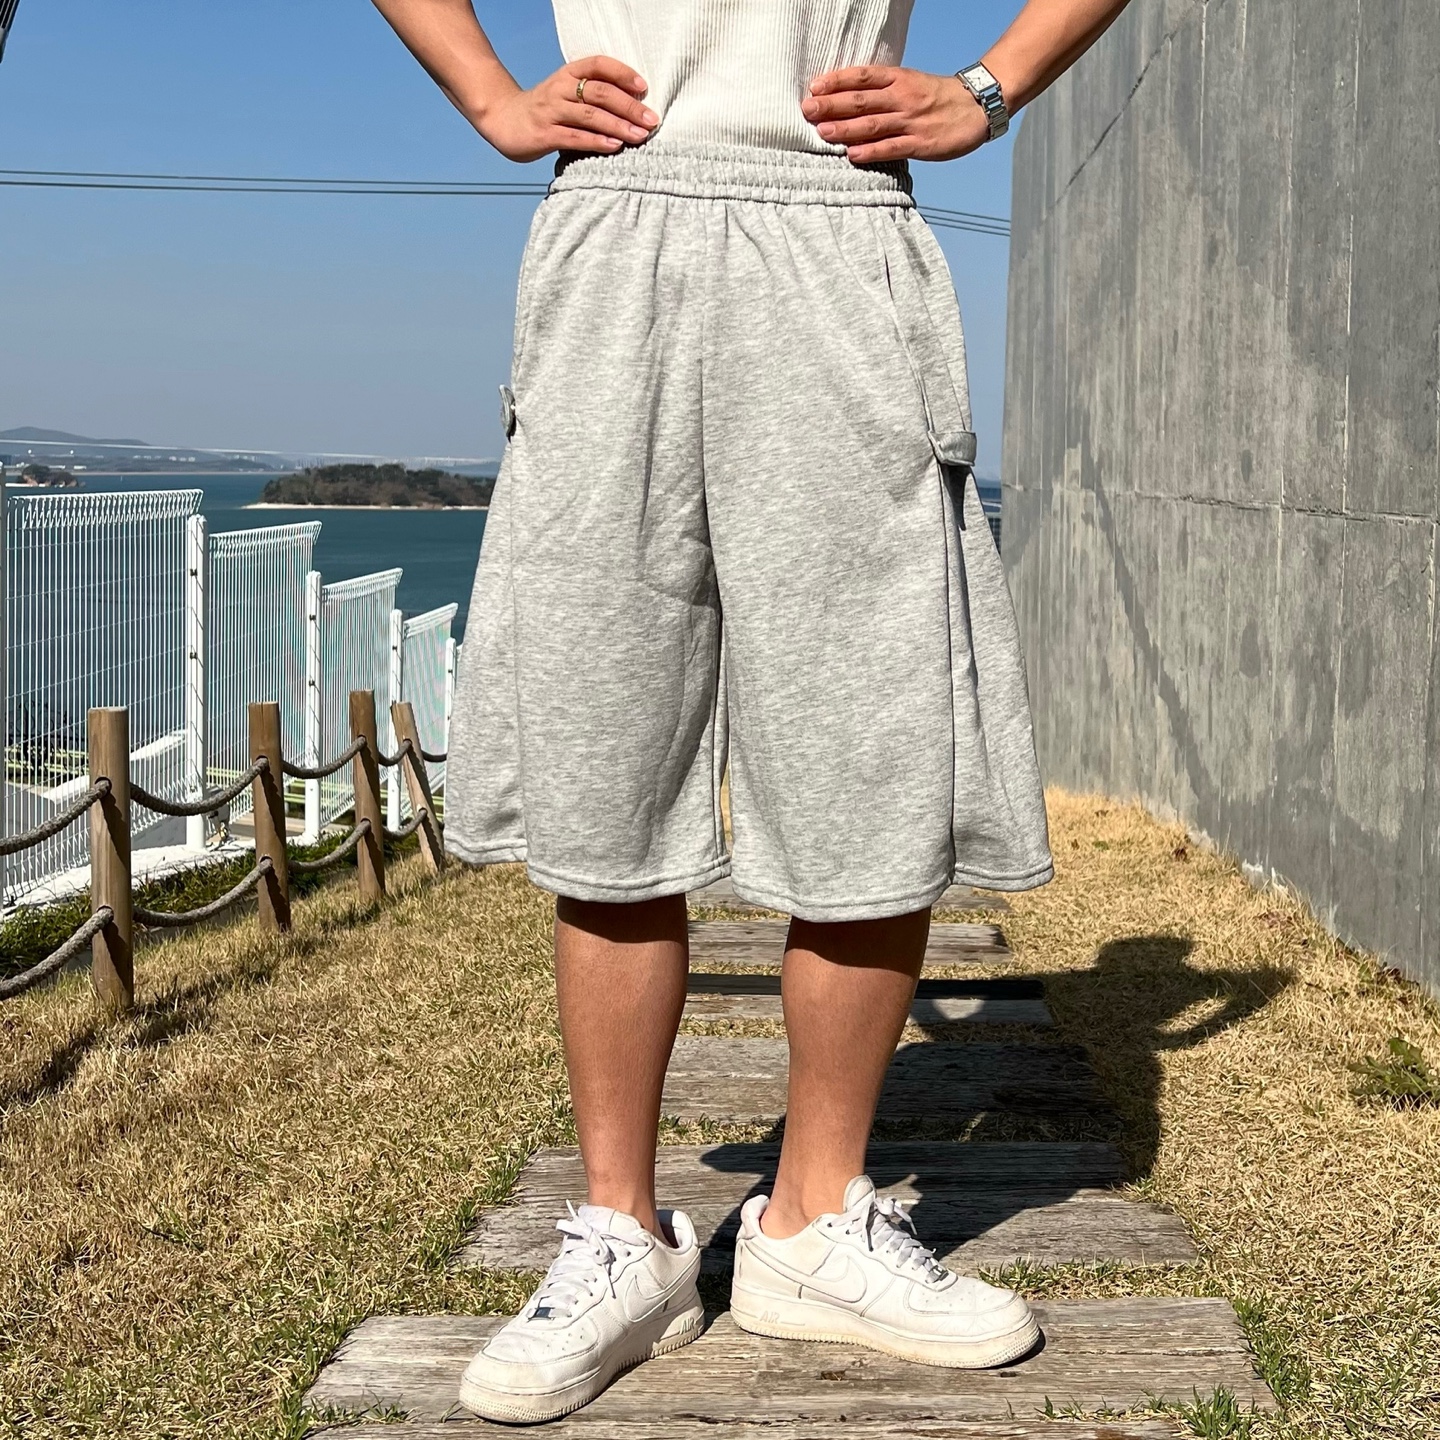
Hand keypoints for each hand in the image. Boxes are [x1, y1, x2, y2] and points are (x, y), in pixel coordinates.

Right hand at [479, 56, 657, 162]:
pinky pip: (575, 137)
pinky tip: (615, 146)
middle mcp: (560, 88)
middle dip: (629, 106)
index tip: (644, 88)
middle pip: (600, 92)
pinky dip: (597, 142)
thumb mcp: (566, 93)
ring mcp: (551, 111)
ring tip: (640, 136)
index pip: (599, 65)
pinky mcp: (544, 134)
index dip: (623, 73)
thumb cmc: (545, 110)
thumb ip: (592, 95)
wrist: (503, 119)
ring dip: (619, 125)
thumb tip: (632, 107)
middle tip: (651, 120)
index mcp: (568, 73)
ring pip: (590, 115)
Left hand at [801, 67, 990, 163]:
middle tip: (807, 110)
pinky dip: (871, 152)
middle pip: (862, 100)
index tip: (814, 87)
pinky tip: (852, 155)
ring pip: (873, 124)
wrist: (977, 106)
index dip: (838, 81)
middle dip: (833, 105)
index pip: (864, 76)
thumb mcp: (910, 83)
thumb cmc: (936, 97)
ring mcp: (911, 121)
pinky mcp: (921, 144)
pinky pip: (892, 148)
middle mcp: (903, 98)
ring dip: (846, 129)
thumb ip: (881, 90)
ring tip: (822, 132)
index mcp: (899, 79)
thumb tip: (847, 97)